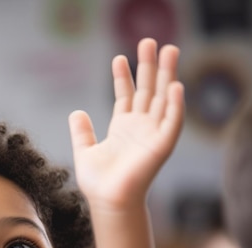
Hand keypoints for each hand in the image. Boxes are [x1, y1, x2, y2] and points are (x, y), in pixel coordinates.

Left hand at [69, 38, 183, 211]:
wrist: (108, 202)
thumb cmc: (98, 183)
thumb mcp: (84, 152)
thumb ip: (82, 132)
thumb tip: (76, 112)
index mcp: (122, 128)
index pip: (126, 95)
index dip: (124, 76)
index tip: (119, 57)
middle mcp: (140, 128)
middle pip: (148, 90)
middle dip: (149, 66)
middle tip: (150, 41)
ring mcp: (152, 135)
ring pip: (164, 99)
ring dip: (167, 75)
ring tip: (169, 50)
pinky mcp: (162, 146)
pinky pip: (172, 122)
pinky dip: (176, 105)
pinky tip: (175, 86)